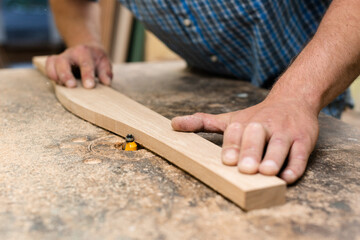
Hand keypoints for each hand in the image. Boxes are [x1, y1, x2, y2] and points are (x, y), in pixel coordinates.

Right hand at [45, 44, 111, 87]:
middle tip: (71, 86)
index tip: (90, 86)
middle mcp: (71, 53)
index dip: (87, 75)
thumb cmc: (96, 59)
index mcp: (85, 52)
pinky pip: (48, 66)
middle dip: (66, 75)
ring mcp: (61, 57)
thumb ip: (106, 73)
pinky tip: (57, 82)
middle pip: (63, 62)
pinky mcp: (55, 62)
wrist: (87, 49)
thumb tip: (106, 82)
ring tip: (62, 85)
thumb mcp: (104, 63)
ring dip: (55, 75)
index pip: (85, 64)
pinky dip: (50, 74)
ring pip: (53, 63)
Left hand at [171, 97, 318, 183]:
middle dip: (251, 152)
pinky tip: (287, 177)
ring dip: (274, 158)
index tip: (227, 160)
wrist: (293, 99)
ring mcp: (285, 132)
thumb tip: (173, 124)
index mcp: (246, 122)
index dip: (232, 146)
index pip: (236, 132)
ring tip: (266, 172)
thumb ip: (203, 122)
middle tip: (246, 168)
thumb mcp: (230, 118)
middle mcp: (265, 125)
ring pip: (280, 144)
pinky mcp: (304, 140)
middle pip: (257, 136)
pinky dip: (295, 165)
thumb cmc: (257, 116)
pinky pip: (300, 154)